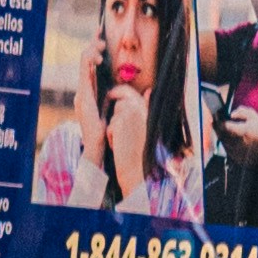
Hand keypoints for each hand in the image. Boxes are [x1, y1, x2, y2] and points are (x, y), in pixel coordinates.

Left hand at [107, 78, 149, 204]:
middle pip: (118, 102)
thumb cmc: (142, 149)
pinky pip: (109, 125)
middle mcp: (138, 107)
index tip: (112, 97)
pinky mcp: (119, 121)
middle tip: (119, 129)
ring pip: (113, 115)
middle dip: (116, 114)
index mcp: (145, 107)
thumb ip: (145, 106)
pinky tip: (119, 144)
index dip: (118, 92)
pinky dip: (111, 136)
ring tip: (123, 140)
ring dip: (114, 127)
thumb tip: (148, 91)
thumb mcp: (146, 124)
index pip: (127, 90)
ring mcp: (128, 113)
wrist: (137, 167)